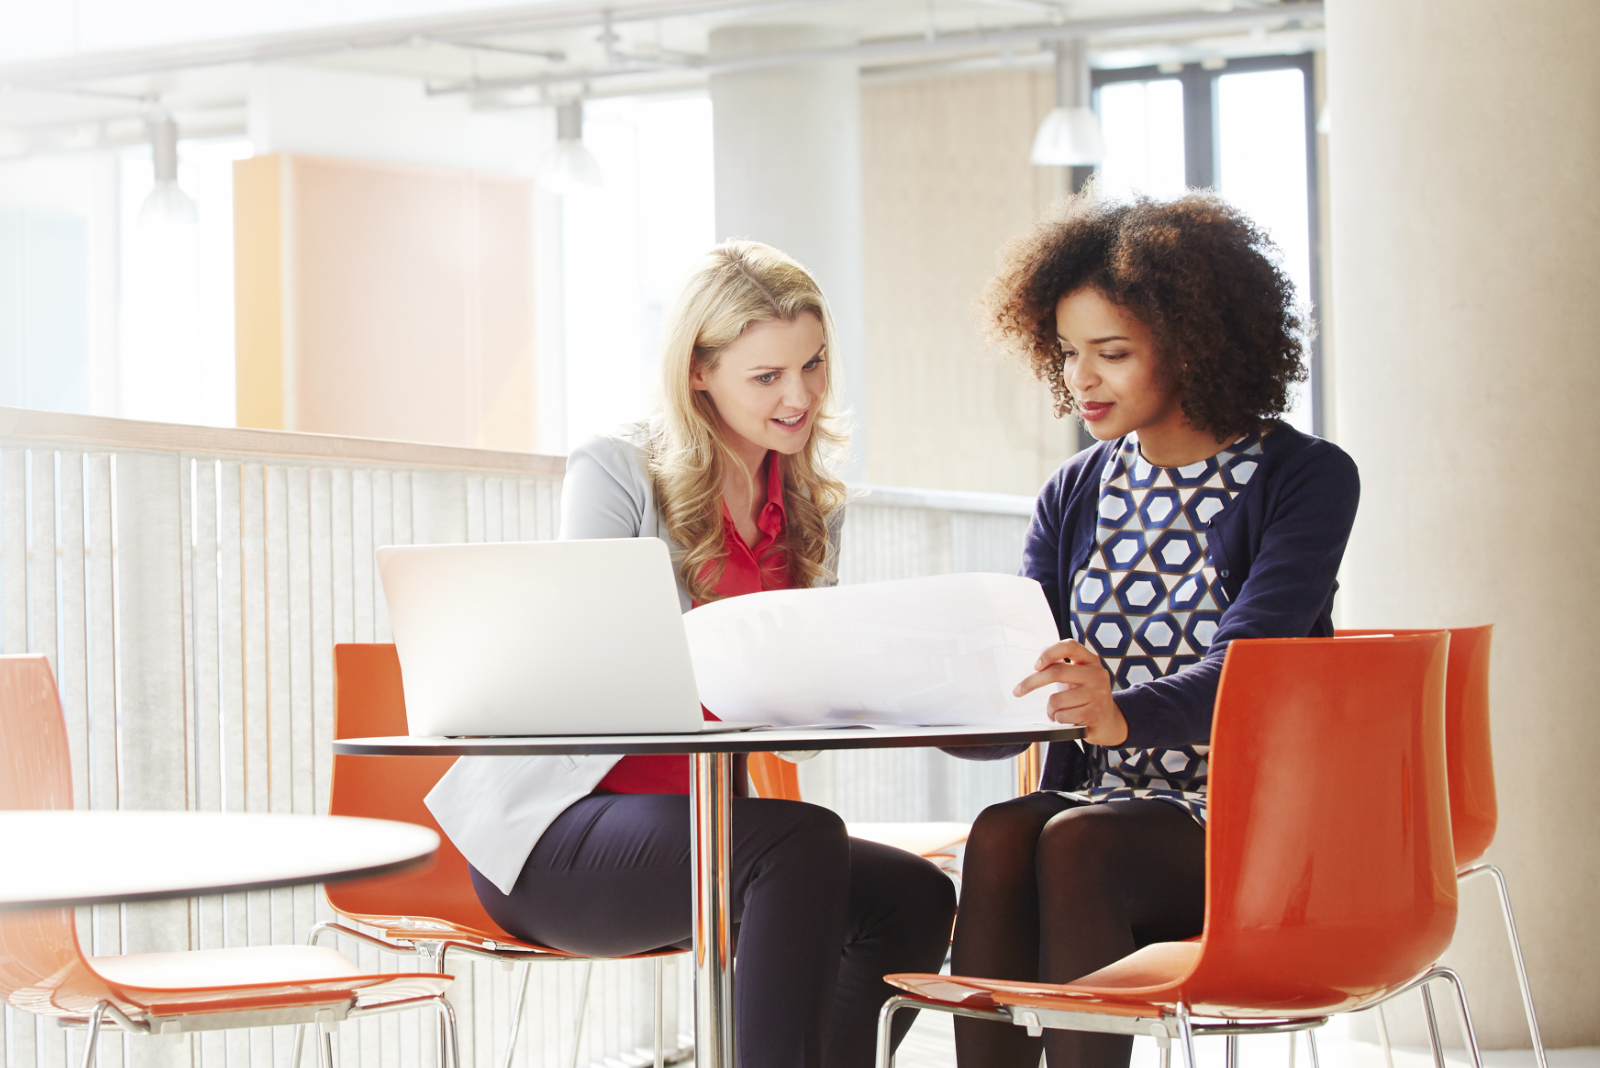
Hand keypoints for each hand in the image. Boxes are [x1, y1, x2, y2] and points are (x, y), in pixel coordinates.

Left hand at [1014, 639, 1128, 745]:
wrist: (1110, 722)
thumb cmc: (1088, 698)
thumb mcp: (1080, 678)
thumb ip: (1064, 668)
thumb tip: (1037, 663)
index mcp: (1091, 661)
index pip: (1069, 647)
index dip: (1050, 654)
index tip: (1036, 666)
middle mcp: (1097, 675)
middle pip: (1056, 673)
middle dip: (1031, 683)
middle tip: (1018, 691)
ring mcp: (1097, 694)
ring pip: (1056, 699)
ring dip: (1050, 709)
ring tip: (1056, 712)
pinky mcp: (1094, 713)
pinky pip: (1062, 715)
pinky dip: (1058, 719)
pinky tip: (1067, 719)